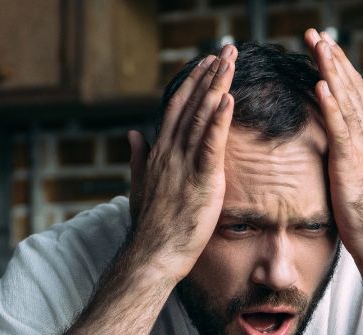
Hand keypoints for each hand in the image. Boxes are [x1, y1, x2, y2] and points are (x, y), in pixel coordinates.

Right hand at [127, 44, 236, 281]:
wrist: (151, 255)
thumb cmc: (149, 228)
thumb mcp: (139, 187)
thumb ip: (138, 158)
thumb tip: (133, 134)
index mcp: (158, 154)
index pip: (175, 109)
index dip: (190, 84)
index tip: (204, 64)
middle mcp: (169, 153)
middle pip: (189, 105)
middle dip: (208, 76)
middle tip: (224, 51)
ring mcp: (183, 166)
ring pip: (201, 117)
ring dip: (217, 87)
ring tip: (229, 63)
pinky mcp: (201, 181)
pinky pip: (211, 145)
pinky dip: (219, 121)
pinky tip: (229, 99)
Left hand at [303, 29, 362, 259]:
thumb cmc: (361, 214)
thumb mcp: (351, 177)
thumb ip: (343, 156)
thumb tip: (329, 147)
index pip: (353, 94)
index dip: (339, 68)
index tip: (325, 45)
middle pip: (349, 88)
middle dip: (332, 59)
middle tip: (316, 34)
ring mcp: (359, 148)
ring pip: (345, 100)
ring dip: (331, 71)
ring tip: (318, 45)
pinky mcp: (349, 163)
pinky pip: (339, 128)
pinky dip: (330, 104)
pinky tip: (320, 84)